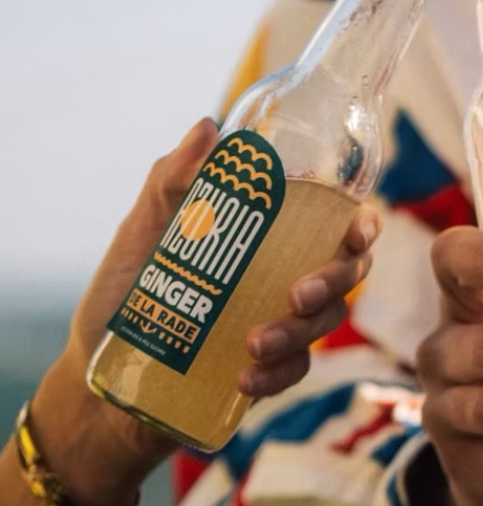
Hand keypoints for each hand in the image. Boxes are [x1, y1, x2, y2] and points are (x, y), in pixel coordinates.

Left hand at [50, 118, 379, 500]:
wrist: (96, 376)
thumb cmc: (125, 290)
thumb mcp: (143, 231)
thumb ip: (173, 180)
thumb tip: (207, 126)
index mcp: (273, 235)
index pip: (338, 224)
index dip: (363, 226)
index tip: (356, 230)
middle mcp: (288, 275)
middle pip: (347, 273)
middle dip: (334, 281)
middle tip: (297, 295)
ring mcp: (281, 325)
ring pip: (324, 324)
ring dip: (299, 333)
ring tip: (253, 343)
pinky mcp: (268, 372)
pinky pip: (294, 372)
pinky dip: (278, 374)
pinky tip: (245, 379)